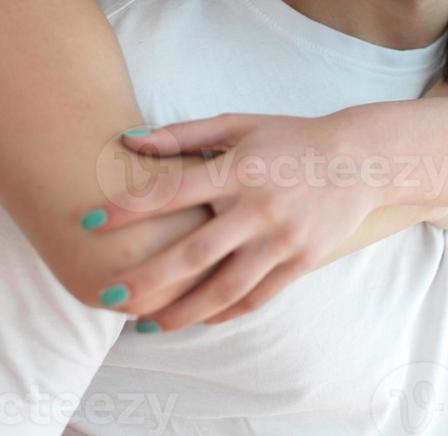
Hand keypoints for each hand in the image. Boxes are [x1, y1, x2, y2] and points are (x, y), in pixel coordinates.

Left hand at [81, 112, 380, 331]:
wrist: (357, 160)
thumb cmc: (289, 138)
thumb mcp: (239, 125)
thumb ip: (184, 135)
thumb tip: (129, 140)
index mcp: (239, 169)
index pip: (174, 191)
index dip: (128, 208)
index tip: (89, 222)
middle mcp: (259, 207)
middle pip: (193, 254)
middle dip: (146, 279)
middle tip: (109, 297)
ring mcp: (282, 239)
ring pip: (223, 288)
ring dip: (181, 311)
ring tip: (147, 325)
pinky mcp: (301, 261)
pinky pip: (256, 297)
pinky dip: (223, 313)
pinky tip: (197, 318)